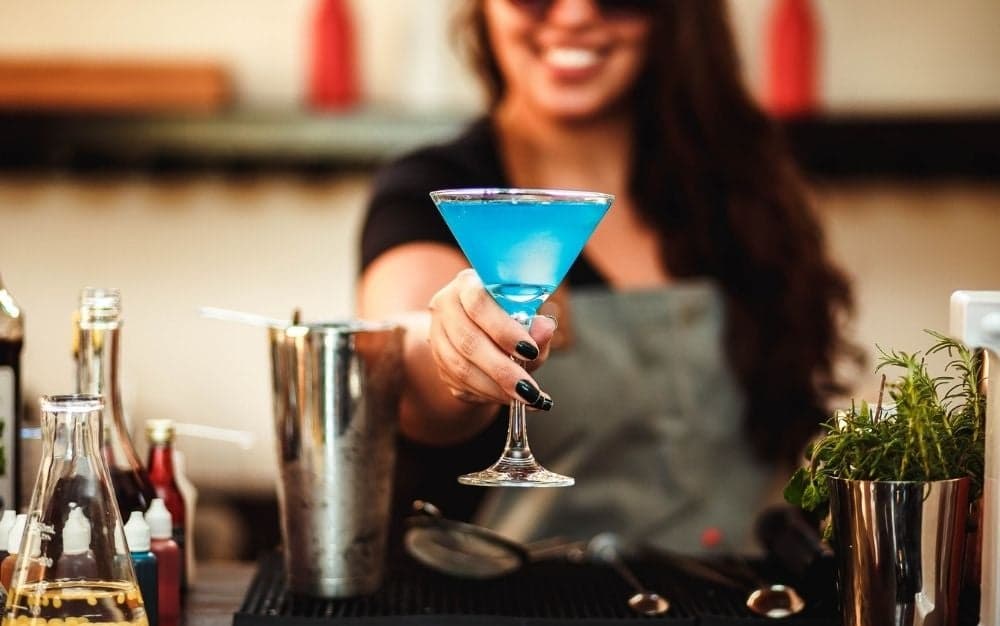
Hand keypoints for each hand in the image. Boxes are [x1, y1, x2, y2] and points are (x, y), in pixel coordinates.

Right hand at [428, 269, 556, 409]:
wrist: (479, 327)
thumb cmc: (507, 316)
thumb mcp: (525, 316)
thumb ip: (536, 324)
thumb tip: (545, 329)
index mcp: (467, 284)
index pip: (479, 304)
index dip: (504, 330)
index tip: (529, 350)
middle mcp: (446, 307)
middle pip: (468, 342)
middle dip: (502, 370)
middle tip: (529, 389)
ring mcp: (437, 336)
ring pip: (461, 368)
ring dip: (496, 388)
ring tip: (525, 398)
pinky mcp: (438, 363)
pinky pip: (460, 385)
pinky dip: (489, 395)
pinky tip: (510, 398)